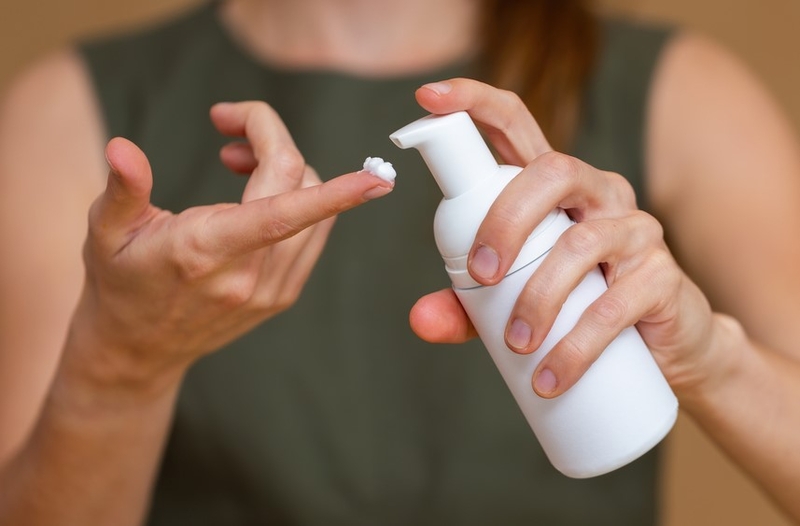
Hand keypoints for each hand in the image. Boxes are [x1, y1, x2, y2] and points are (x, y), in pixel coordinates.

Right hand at [67, 101, 393, 387]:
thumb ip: (122, 188)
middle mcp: (249, 275)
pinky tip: (257, 197)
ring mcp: (272, 290)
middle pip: (298, 187)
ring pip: (316, 212)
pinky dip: (299, 202)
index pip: (283, 211)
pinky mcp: (283, 296)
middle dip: (272, 143)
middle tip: (227, 136)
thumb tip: (121, 147)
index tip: (379, 176)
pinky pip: (313, 235)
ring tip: (237, 163)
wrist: (139, 350)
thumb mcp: (107, 232)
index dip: (336, 191)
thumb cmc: (120, 282)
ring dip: (287, 172)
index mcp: (207, 251)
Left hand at [408, 79, 722, 398]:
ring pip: (580, 242)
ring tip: (516, 345)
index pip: (516, 127)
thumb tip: (419, 320)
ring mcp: (634, 230)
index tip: (429, 97)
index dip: (475, 103)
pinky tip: (551, 377)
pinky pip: (615, 303)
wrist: (660, 353)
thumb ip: (466, 307)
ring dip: (538, 297)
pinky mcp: (662, 276)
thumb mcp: (513, 305)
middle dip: (505, 219)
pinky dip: (575, 345)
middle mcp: (596, 193)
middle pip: (551, 171)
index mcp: (554, 188)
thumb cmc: (576, 311)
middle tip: (479, 275)